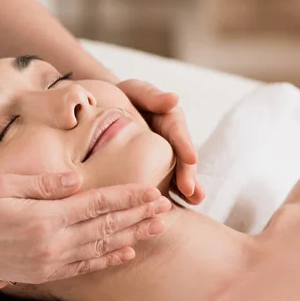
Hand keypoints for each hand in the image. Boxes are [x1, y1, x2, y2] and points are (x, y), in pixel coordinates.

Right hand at [0, 171, 170, 282]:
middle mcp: (50, 244)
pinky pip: (83, 267)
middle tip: (166, 208)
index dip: (127, 197)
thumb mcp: (4, 185)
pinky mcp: (41, 273)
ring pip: (100, 248)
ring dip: (131, 237)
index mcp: (43, 218)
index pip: (97, 205)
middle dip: (138, 216)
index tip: (152, 190)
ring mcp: (47, 262)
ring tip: (156, 229)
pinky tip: (125, 252)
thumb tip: (77, 180)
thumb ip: (44, 184)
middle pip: (105, 227)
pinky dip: (107, 259)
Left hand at [117, 79, 204, 204]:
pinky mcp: (154, 168)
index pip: (178, 131)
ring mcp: (164, 156)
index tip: (191, 158)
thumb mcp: (136, 90)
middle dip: (187, 174)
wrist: (105, 107)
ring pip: (177, 172)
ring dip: (187, 188)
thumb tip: (174, 98)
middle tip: (191, 191)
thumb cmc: (122, 95)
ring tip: (194, 201)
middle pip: (181, 157)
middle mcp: (171, 139)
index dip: (184, 145)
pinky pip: (162, 181)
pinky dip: (169, 194)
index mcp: (168, 119)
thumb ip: (152, 96)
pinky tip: (168, 209)